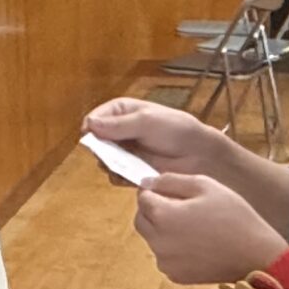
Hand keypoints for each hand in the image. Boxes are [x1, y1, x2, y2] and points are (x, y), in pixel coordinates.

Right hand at [84, 98, 235, 179]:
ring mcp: (126, 152)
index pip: (97, 117)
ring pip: (104, 160)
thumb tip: (90, 124)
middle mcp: (122, 131)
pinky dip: (120, 176)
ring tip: (124, 163)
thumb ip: (119, 124)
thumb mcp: (147, 121)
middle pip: (96, 140)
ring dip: (110, 163)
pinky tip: (132, 174)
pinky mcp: (132, 171)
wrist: (199, 155)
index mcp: (124, 112)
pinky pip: (116, 176)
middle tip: (110, 152)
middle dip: (100, 148)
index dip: (91, 126)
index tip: (89, 134)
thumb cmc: (177, 131)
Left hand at [134, 170, 288, 285]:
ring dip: (163, 229)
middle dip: (153, 210)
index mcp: (162, 216)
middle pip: (141, 220)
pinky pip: (165, 256)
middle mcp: (157, 242)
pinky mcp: (175, 276)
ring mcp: (165, 262)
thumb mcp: (206, 185)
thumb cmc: (234, 216)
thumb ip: (171, 180)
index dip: (154, 190)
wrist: (255, 256)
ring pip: (152, 239)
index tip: (172, 190)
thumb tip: (147, 182)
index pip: (142, 197)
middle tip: (181, 206)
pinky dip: (174, 248)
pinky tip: (197, 243)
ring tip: (193, 225)